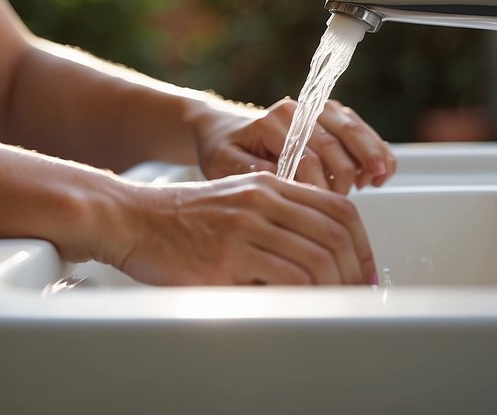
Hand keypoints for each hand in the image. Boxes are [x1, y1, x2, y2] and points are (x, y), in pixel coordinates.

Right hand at [111, 172, 376, 285]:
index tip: (367, 271)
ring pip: (316, 259)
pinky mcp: (226, 257)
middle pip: (334, 235)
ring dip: (334, 291)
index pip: (339, 209)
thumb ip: (277, 219)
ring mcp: (245, 227)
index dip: (363, 245)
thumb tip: (322, 261)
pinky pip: (284, 279)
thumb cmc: (180, 220)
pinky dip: (303, 298)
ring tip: (334, 309)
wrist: (130, 218)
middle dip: (356, 272)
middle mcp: (263, 200)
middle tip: (359, 297)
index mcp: (271, 185)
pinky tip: (302, 310)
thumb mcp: (237, 203)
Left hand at [191, 98, 396, 193]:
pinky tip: (380, 172)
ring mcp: (318, 110)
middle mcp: (299, 110)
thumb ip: (249, 172)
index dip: (318, 186)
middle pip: (334, 141)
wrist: (223, 129)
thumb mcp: (223, 164)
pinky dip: (376, 148)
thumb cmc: (224, 150)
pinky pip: (361, 128)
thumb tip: (283, 182)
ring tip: (377, 181)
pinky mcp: (331, 116)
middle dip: (346, 175)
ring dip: (370, 156)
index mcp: (273, 121)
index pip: (305, 155)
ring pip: (354, 129)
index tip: (320, 209)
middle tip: (347, 202)